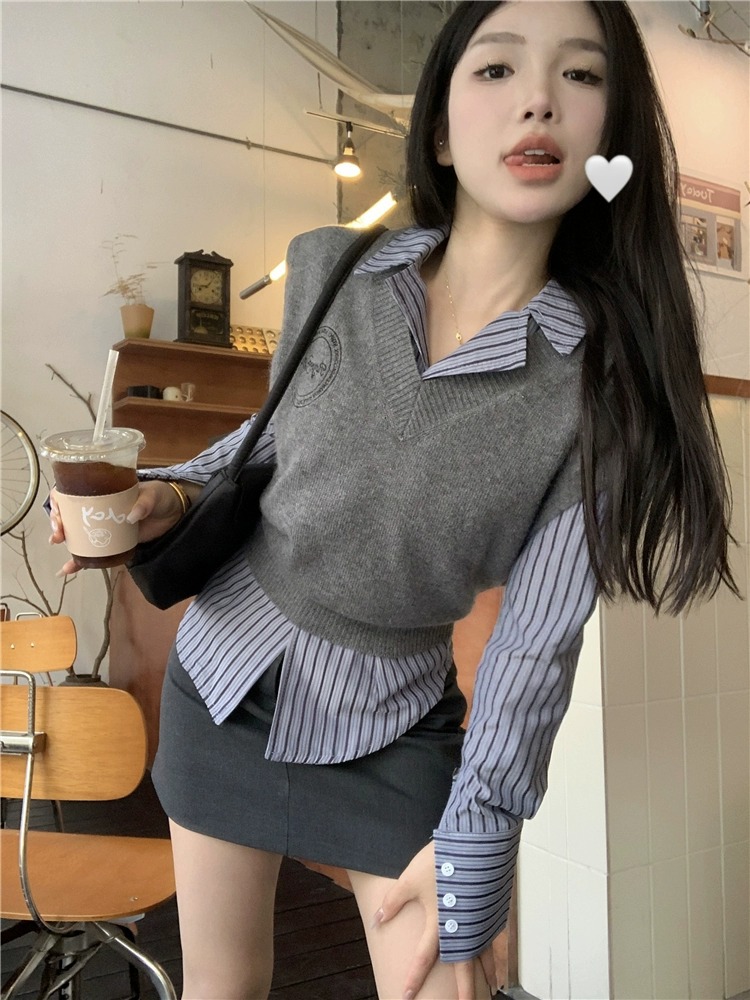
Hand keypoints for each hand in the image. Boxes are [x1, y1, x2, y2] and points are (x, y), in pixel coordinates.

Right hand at [49, 481, 186, 575]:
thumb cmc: (160, 497)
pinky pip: (92, 552)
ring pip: (76, 533)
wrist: (174, 514)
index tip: (59, 513)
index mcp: (103, 491)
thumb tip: (131, 516)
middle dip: (58, 524)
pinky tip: (67, 570)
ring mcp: (103, 526)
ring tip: (59, 547)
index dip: (59, 501)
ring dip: (65, 542)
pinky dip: (79, 562)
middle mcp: (98, 508)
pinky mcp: (111, 542)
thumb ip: (144, 503)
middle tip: (59, 534)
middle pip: (69, 514)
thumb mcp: (153, 495)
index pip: (72, 492)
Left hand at [373, 841, 496, 998]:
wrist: (476, 839)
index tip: (407, 995)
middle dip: (462, 992)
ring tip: (488, 991)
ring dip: (482, 977)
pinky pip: (495, 941)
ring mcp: (481, 921)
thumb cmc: (444, 857)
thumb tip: (377, 920)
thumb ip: (394, 901)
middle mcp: (462, 927)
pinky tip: (496, 963)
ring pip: (483, 957)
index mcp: (439, 922)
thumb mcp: (411, 878)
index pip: (424, 958)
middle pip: (462, 968)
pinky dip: (496, 956)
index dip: (414, 978)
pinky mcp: (494, 911)